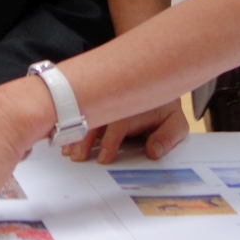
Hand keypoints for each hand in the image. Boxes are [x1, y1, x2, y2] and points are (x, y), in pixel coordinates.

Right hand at [63, 100, 187, 164]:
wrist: (157, 81)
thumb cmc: (164, 108)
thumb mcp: (175, 123)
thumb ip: (168, 137)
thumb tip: (154, 151)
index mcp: (137, 106)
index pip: (120, 123)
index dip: (110, 140)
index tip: (104, 158)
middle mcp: (118, 101)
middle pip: (98, 117)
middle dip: (85, 137)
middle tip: (77, 156)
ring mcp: (106, 100)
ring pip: (86, 113)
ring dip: (75, 132)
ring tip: (67, 150)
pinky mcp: (97, 101)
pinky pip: (81, 110)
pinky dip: (70, 125)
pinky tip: (64, 138)